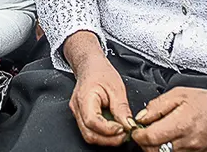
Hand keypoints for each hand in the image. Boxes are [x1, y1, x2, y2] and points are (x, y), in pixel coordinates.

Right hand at [64, 32, 132, 146]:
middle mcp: (77, 108)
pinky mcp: (81, 117)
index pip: (92, 121)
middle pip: (89, 134)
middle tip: (125, 135)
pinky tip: (114, 129)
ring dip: (106, 139)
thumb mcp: (117, 88)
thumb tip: (129, 126)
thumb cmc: (101, 73)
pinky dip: (103, 134)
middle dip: (109, 139)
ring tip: (121, 133)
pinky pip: (90, 131)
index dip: (109, 130)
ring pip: (89, 135)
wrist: (90, 66)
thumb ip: (122, 109)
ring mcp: (77, 114)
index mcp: (85, 98)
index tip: (123, 129)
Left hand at [131, 85, 206, 151]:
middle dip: (145, 142)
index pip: (149, 138)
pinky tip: (170, 141)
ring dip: (157, 147)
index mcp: (181, 125)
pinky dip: (169, 150)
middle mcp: (187, 143)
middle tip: (146, 132)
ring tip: (160, 135)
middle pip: (154, 150)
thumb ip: (157, 106)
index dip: (138, 135)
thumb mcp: (179, 94)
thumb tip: (142, 117)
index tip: (136, 130)